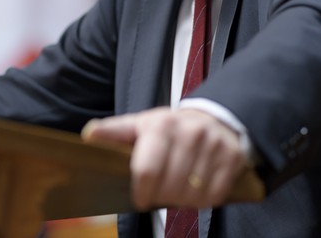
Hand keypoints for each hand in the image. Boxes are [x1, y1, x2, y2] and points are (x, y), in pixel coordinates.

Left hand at [81, 107, 248, 209]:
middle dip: (161, 197)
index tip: (140, 198)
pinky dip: (202, 200)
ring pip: (192, 194)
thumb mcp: (140, 125)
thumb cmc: (170, 128)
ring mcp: (213, 145)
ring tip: (176, 188)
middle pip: (170, 187)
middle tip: (159, 192)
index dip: (141, 192)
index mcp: (162, 125)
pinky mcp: (232, 158)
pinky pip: (214, 196)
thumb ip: (114, 132)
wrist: (214, 119)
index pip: (148, 171)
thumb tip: (88, 135)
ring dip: (182, 200)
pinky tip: (195, 189)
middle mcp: (189, 133)